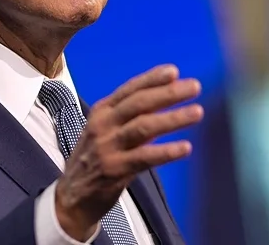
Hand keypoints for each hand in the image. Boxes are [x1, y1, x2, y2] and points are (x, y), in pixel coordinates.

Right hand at [54, 64, 202, 239]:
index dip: (152, 79)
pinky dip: (166, 151)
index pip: (130, 89)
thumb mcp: (108, 131)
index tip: (174, 71)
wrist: (71, 197)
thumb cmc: (95, 159)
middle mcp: (103, 125)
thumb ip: (135, 117)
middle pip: (139, 104)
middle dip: (168, 93)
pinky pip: (144, 157)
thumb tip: (166, 99)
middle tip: (194, 87)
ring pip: (144, 127)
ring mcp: (107, 147)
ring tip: (197, 112)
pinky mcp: (114, 170)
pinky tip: (185, 147)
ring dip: (172, 119)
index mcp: (102, 111)